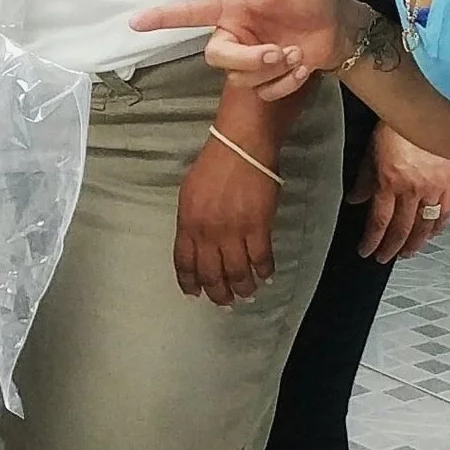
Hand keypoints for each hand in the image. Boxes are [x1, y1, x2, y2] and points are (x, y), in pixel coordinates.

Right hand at [132, 0, 346, 102]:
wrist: (337, 27)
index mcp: (231, 8)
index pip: (190, 12)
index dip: (163, 17)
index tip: (135, 22)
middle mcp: (233, 34)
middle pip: (215, 56)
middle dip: (248, 59)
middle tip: (278, 52)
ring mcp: (248, 59)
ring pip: (241, 78)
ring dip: (275, 70)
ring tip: (296, 53)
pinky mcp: (264, 79)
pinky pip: (263, 92)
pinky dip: (286, 84)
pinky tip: (301, 68)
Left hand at [175, 133, 280, 304]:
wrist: (240, 147)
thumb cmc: (213, 166)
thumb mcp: (190, 193)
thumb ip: (191, 221)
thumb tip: (195, 243)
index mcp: (187, 222)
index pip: (184, 262)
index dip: (189, 282)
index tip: (194, 294)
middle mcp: (207, 232)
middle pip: (211, 274)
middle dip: (218, 293)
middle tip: (225, 302)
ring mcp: (233, 232)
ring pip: (237, 273)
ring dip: (243, 288)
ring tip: (247, 294)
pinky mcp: (258, 228)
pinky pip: (261, 260)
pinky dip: (264, 272)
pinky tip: (265, 276)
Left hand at [352, 123, 449, 263]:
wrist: (424, 114)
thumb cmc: (394, 128)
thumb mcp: (371, 153)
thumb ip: (364, 180)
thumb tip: (355, 200)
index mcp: (389, 183)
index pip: (379, 221)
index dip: (372, 240)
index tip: (366, 251)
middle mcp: (411, 190)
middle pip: (401, 229)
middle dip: (391, 247)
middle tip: (384, 258)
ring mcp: (433, 189)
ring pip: (424, 226)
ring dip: (415, 243)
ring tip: (406, 253)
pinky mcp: (449, 185)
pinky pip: (444, 213)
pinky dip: (438, 227)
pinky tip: (432, 235)